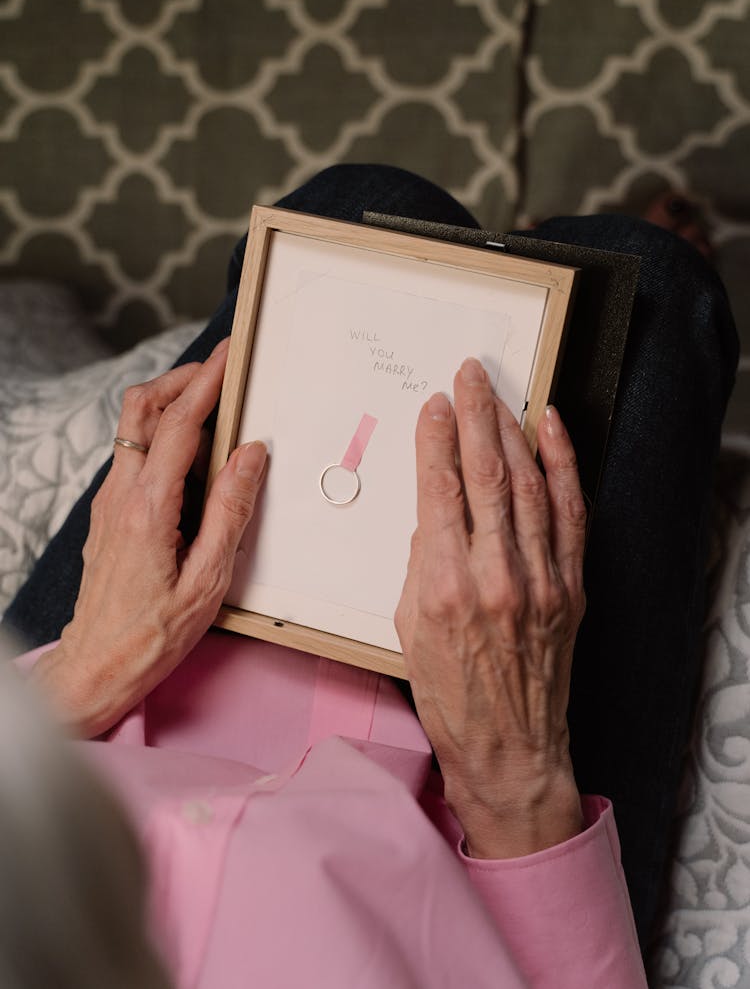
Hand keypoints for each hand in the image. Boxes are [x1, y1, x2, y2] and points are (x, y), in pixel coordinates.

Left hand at [34, 339, 266, 737]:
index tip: (227, 357)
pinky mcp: (108, 513)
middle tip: (219, 371)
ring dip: (171, 404)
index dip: (206, 382)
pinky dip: (163, 435)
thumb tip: (250, 456)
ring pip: (134, 428)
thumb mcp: (208, 579)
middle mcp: (120, 495)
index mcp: (149, 508)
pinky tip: (192, 456)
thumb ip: (231, 510)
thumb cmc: (153, 634)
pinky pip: (134, 455)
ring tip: (213, 406)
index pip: (179, 423)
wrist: (96, 666)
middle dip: (182, 378)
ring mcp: (108, 502)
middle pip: (143, 408)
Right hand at [395, 358, 586, 857]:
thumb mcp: (408, 627)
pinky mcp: (569, 587)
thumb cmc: (451, 695)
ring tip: (499, 396)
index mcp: (444, 587)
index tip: (434, 407)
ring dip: (512, 432)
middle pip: (486, 476)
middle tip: (470, 378)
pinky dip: (562, 466)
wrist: (509, 746)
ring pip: (528, 485)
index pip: (439, 491)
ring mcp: (539, 580)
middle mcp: (495, 576)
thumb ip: (420, 562)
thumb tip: (434, 514)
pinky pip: (569, 514)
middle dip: (475, 417)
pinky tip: (551, 432)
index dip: (435, 440)